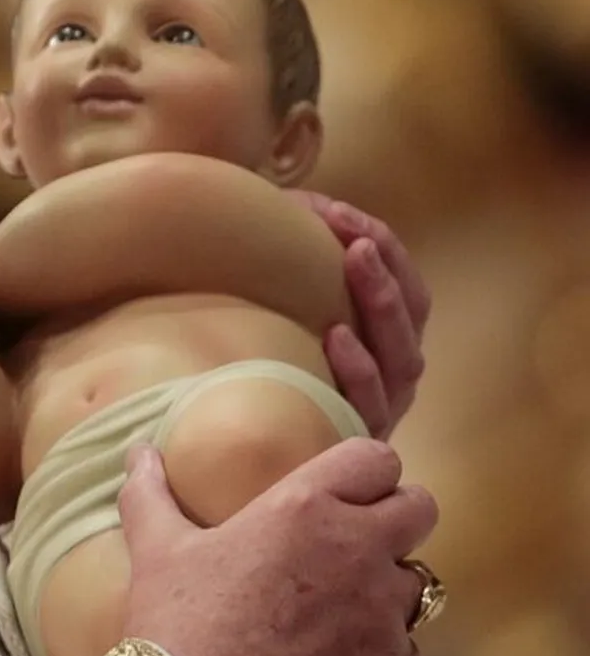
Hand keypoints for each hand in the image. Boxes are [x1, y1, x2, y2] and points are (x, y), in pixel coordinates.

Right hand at [118, 439, 437, 655]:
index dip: (365, 470)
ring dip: (386, 585)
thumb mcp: (158, 550)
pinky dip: (381, 643)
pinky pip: (407, 642)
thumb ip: (151, 493)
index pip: (378, 459)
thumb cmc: (178, 624)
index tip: (344, 486)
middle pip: (420, 508)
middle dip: (393, 518)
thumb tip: (139, 453)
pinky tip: (336, 649)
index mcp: (302, 506)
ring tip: (341, 600)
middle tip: (354, 537)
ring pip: (416, 579)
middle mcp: (355, 549)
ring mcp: (380, 610)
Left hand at [290, 192, 431, 437]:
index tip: (340, 212)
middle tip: (355, 234)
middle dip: (387, 267)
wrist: (245, 453)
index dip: (385, 248)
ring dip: (380, 303)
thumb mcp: (283, 312)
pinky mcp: (354, 439)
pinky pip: (366, 404)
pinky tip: (335, 336)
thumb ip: (296, 259)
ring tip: (355, 261)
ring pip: (400, 357)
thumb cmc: (268, 367)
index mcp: (386, 342)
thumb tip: (296, 203)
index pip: (407, 290)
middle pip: (411, 318)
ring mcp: (380, 410)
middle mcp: (393, 375)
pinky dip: (357, 369)